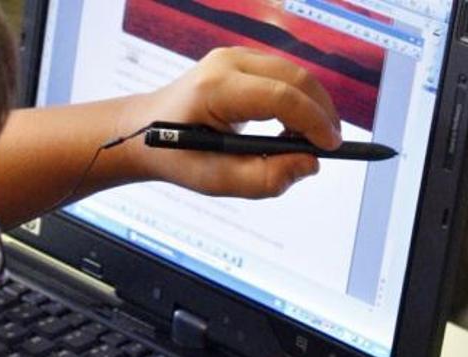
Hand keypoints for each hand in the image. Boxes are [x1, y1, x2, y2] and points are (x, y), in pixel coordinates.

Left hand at [119, 47, 341, 197]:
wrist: (144, 132)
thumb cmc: (177, 156)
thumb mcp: (215, 180)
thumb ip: (264, 179)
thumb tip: (309, 164)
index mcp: (215, 88)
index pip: (280, 97)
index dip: (313, 122)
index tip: (332, 147)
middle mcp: (226, 62)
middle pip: (294, 77)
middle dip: (320, 111)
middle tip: (332, 144)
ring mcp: (233, 56)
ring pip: (293, 73)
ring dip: (311, 105)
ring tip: (313, 140)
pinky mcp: (240, 60)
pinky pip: (282, 75)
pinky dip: (297, 99)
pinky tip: (295, 126)